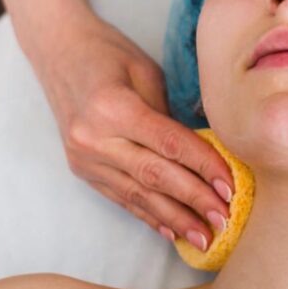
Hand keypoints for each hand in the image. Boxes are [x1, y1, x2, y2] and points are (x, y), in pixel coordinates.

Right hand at [29, 12, 233, 251]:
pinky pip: (121, 198)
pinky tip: (173, 232)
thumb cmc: (108, 53)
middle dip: (194, 199)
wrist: (57, 51)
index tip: (230, 185)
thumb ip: (169, 114)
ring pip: (138, 195)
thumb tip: (206, 153)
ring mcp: (84, 159)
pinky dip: (149, 216)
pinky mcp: (82, 170)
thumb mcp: (145, 72)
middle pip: (154, 176)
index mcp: (112, 108)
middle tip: (225, 217)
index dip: (203, 166)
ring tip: (205, 237)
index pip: (168, 144)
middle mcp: (94, 139)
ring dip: (174, 218)